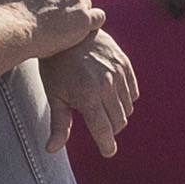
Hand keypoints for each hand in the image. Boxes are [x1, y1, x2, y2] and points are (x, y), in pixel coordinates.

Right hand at [0, 0, 98, 55]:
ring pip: (85, 5)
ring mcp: (77, 0)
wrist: (13, 28)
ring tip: (64, 28)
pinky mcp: (84, 19)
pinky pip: (98, 17)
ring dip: (77, 14)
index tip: (43, 9)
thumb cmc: (6, 6)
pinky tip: (83, 29)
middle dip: (66, 5)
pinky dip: (93, 22)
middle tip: (53, 21)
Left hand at [44, 28, 137, 157]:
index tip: (108, 151)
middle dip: (110, 129)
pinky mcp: (125, 63)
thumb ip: (58, 125)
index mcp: (87, 97)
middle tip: (99, 123)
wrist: (67, 31)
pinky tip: (111, 94)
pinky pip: (133, 93)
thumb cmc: (56, 67)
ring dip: (117, 113)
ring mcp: (118, 73)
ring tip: (102, 106)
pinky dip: (125, 98)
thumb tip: (51, 149)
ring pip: (127, 109)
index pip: (104, 132)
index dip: (107, 146)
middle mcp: (106, 85)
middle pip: (119, 123)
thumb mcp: (54, 95)